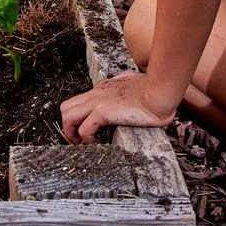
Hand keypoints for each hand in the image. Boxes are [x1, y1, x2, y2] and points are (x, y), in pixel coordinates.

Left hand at [60, 72, 175, 143]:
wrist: (160, 92)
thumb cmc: (154, 89)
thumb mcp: (135, 81)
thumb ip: (127, 82)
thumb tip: (129, 82)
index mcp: (104, 88)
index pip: (80, 102)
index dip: (79, 118)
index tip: (86, 131)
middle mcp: (97, 93)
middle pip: (66, 107)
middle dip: (68, 126)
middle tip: (79, 140)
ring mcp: (98, 101)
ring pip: (67, 116)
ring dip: (72, 134)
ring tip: (84, 144)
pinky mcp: (102, 111)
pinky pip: (84, 128)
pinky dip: (87, 139)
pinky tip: (98, 143)